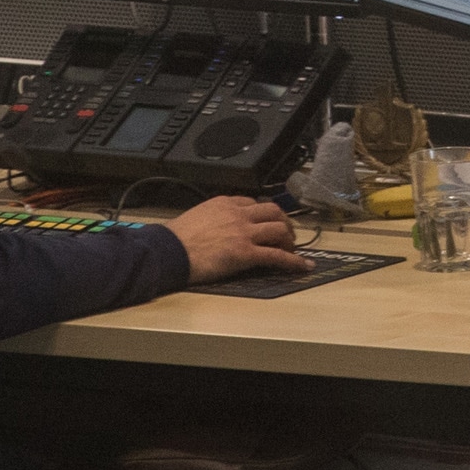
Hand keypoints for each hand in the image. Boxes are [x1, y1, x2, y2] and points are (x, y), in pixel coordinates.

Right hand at [166, 193, 306, 280]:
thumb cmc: (175, 238)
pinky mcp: (246, 253)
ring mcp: (244, 233)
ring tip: (292, 249)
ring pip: (279, 229)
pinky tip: (301, 266)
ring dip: (290, 239)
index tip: (268, 221)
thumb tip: (216, 226)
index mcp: (225, 203)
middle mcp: (238, 214)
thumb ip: (213, 217)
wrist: (169, 251)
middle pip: (273, 211)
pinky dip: (293, 261)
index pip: (253, 203)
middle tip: (287, 234)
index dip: (264, 214)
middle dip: (284, 222)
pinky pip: (276, 256)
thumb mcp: (197, 217)